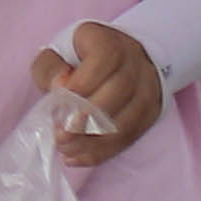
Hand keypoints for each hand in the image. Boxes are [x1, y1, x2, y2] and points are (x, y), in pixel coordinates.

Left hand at [31, 21, 164, 165]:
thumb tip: (60, 87)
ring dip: (93, 141)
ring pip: (126, 120)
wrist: (120, 60)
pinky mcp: (149, 114)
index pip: (105, 58)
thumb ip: (51, 68)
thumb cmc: (79, 58)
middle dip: (87, 118)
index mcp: (109, 43)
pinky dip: (101, 152)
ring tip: (65, 148)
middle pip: (119, 91)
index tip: (59, 100)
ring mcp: (147, 91)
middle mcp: (135, 64)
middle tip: (60, 135)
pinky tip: (76, 157)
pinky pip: (129, 138)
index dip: (83, 82)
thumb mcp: (56, 53)